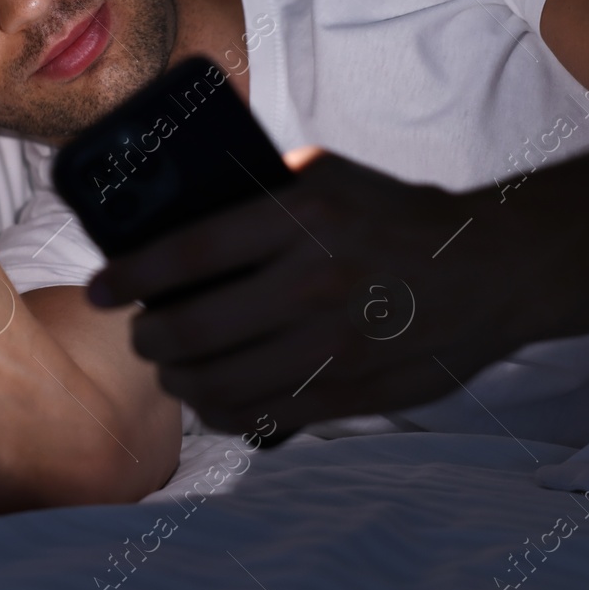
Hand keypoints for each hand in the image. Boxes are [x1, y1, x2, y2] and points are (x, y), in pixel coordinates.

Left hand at [87, 151, 540, 433]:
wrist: (488, 267)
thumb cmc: (393, 215)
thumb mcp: (327, 175)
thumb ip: (258, 191)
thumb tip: (176, 212)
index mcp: (301, 216)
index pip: (187, 252)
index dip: (130, 276)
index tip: (100, 288)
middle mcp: (313, 281)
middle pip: (192, 328)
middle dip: (148, 337)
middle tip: (140, 332)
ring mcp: (332, 343)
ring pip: (220, 382)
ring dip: (178, 380)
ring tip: (171, 367)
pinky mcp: (351, 387)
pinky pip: (263, 415)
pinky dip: (224, 411)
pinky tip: (214, 397)